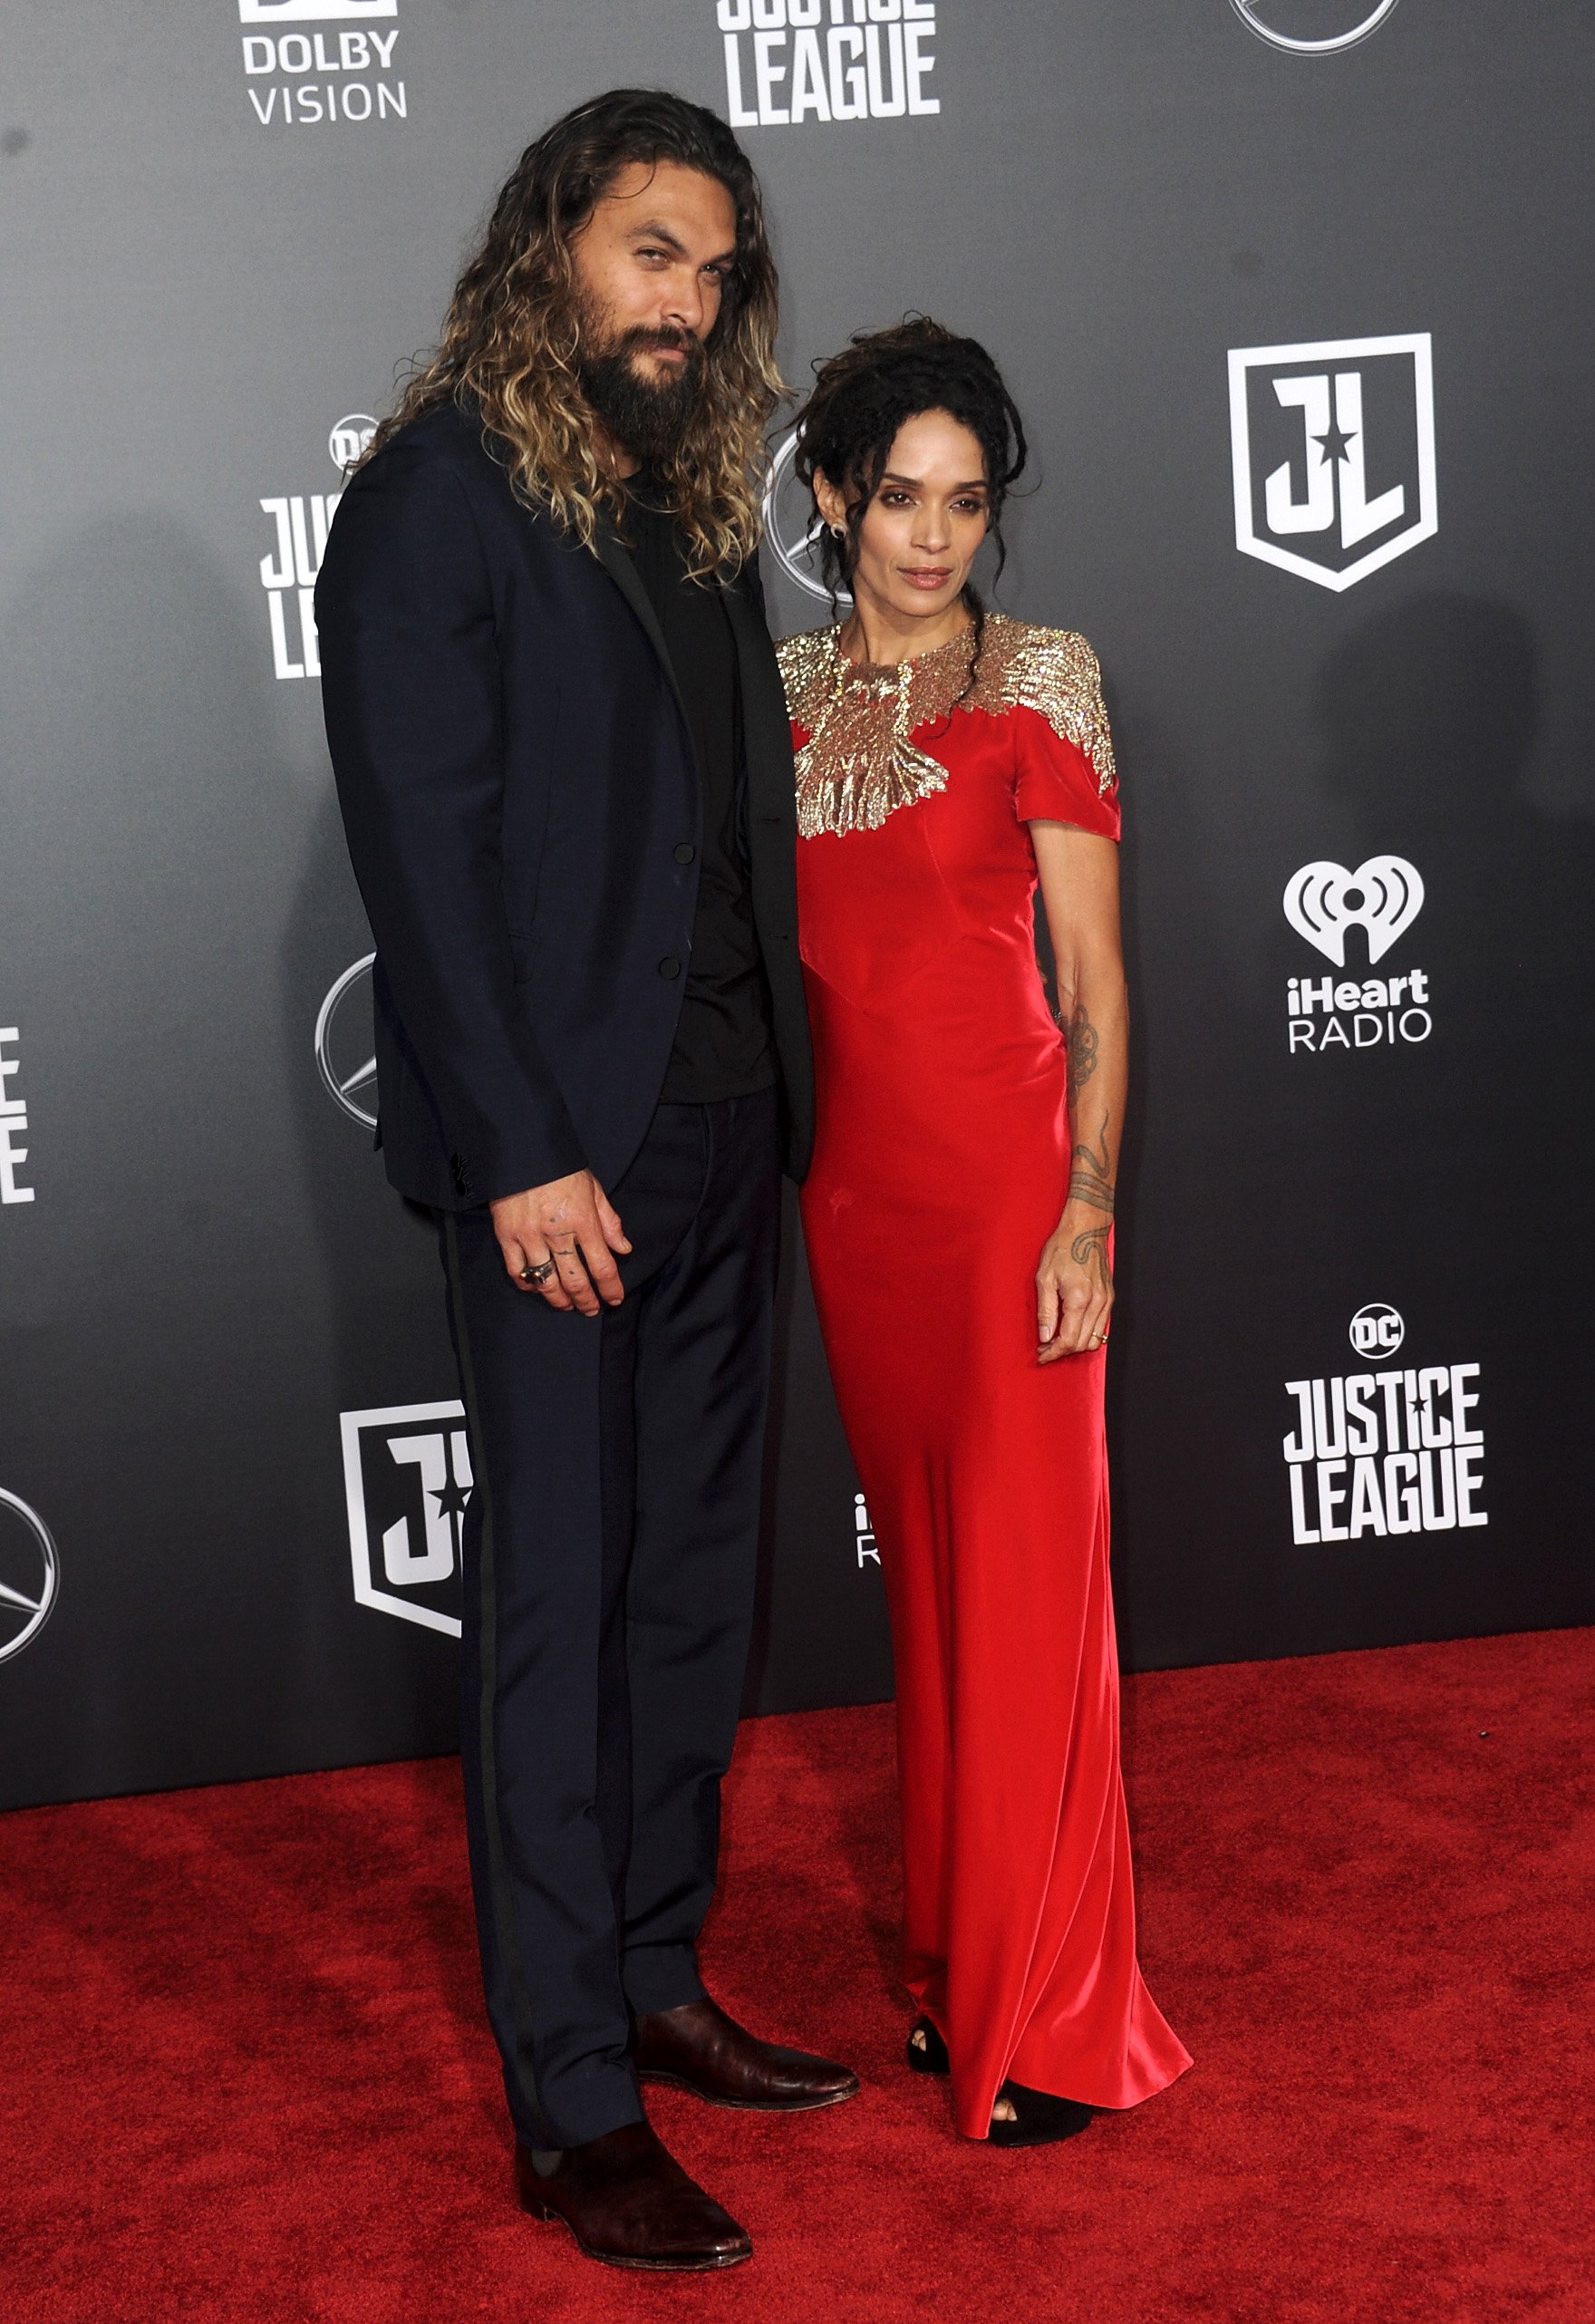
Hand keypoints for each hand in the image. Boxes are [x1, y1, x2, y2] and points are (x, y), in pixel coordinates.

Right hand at [489, 1171, 630, 1315]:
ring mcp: (529, 1236)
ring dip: (559, 1300)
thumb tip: (624, 1248)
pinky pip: (517, 1272)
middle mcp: (557, 1233)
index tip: (615, 1299)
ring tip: (567, 1305)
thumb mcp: (593, 1188)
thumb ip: (610, 1221)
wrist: (523, 1149)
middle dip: (586, 1301)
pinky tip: (538, 1288)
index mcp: (583, 1220)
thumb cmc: (560, 1168)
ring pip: (546, 1282)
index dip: (611, 1288)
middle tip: (591, 1309)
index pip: (603, 1266)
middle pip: (575, 1281)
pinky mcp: (506, 1236)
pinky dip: (528, 1285)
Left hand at [1036, 1205, 1112, 1363]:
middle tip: (1045, 1347)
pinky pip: (1102, 1327)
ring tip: (1056, 1340)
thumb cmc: (1062, 1248)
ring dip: (1076, 1345)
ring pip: (1095, 1339)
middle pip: (1083, 1344)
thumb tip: (1045, 1336)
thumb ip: (1046, 1310)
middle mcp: (1097, 1303)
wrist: (1086, 1229)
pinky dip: (1087, 1334)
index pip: (1068, 1340)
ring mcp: (1107, 1301)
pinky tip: (1071, 1329)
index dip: (1053, 1352)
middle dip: (1063, 1351)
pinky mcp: (1110, 1298)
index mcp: (1079, 1299)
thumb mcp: (1044, 1277)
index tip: (1041, 1355)